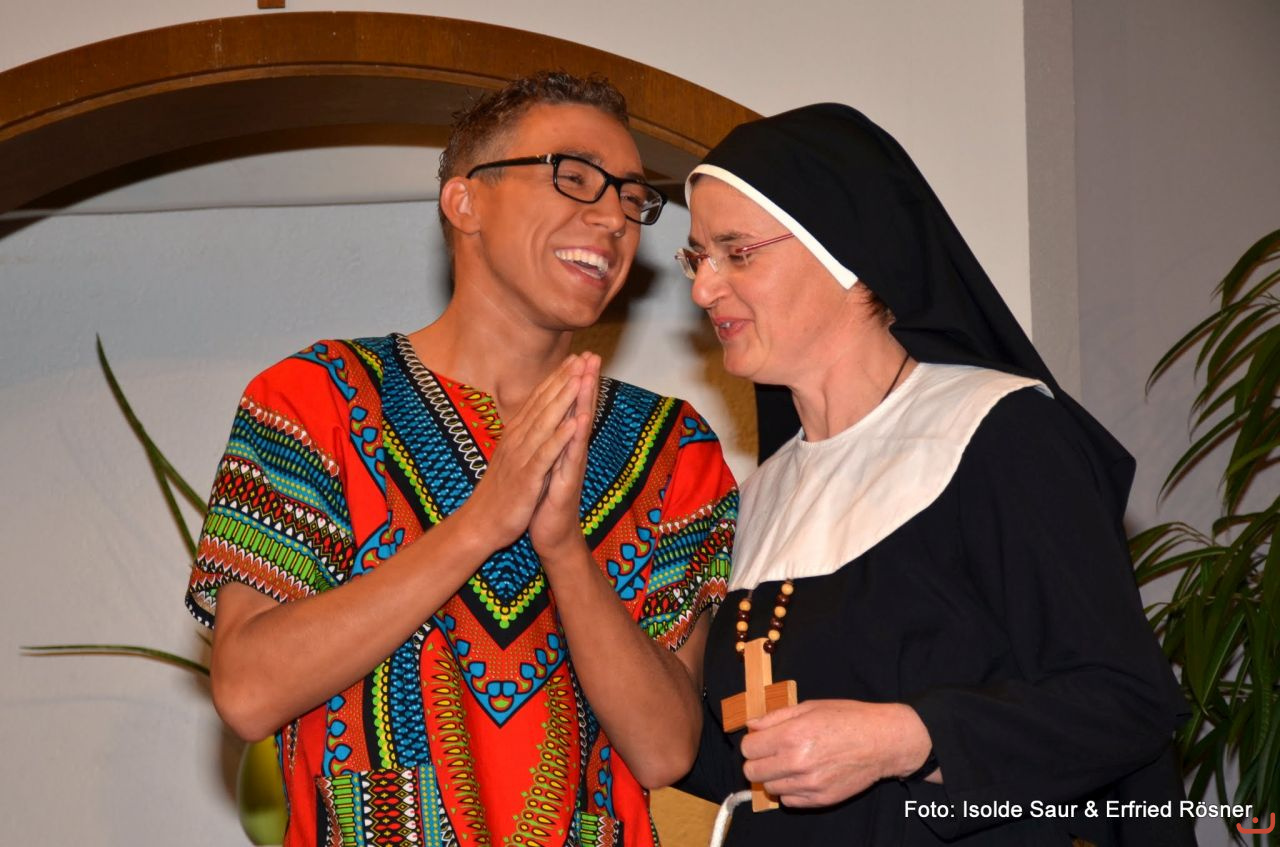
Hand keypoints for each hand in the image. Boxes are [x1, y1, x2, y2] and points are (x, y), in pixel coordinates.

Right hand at [461, 355, 584, 549]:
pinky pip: (546, 455)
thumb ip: (522, 435)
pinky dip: (560, 438)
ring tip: (580, 379)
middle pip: (544, 405)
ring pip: (545, 423)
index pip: (538, 400)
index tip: (574, 359)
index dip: (556, 379)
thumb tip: (532, 418)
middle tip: (582, 358)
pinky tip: (575, 424)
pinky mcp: (527, 478)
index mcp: (515, 435)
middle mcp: (517, 440)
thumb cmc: (500, 492)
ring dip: (564, 400)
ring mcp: (521, 458)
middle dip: (564, 380)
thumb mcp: (511, 457)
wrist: (481, 524)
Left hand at [529, 352, 599, 563]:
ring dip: (585, 402)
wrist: (550, 536)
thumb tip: (553, 417)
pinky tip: (579, 420)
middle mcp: (573, 452)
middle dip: (586, 382)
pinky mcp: (566, 484)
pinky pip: (571, 457)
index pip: (572, 408)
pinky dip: (575, 437)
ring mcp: (572, 467)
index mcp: (565, 445)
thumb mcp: (548, 464)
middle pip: (581, 411)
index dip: (575, 382)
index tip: (579, 354)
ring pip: (579, 429)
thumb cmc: (547, 500)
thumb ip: (554, 441)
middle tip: (592, 354)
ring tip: (589, 376)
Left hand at [739, 699, 932, 807]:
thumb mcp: (810, 706)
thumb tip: (751, 725)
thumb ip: (775, 717)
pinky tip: (802, 776)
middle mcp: (797, 762)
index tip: (761, 739)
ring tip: (790, 763)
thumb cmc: (848, 718)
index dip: (752, 742)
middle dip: (757, 761)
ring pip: (770, 788)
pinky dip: (790, 791)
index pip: (748, 748)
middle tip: (771, 753)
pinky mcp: (820, 799)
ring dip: (774, 777)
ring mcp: (809, 784)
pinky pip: (789, 801)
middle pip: (752, 772)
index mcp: (791, 735)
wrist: (882, 741)